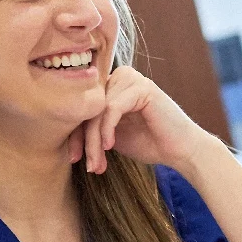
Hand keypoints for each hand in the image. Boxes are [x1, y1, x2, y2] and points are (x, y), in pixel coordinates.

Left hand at [65, 67, 210, 174]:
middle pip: (88, 108)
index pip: (83, 107)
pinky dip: (107, 129)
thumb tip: (59, 134)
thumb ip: (92, 128)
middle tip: (88, 165)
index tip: (74, 158)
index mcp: (111, 85)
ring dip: (94, 141)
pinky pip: (112, 108)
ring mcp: (131, 79)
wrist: (181, 150)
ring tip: (97, 163)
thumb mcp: (112, 136)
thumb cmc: (150, 143)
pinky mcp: (142, 87)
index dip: (75, 134)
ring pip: (98, 111)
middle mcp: (120, 77)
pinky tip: (109, 147)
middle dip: (84, 140)